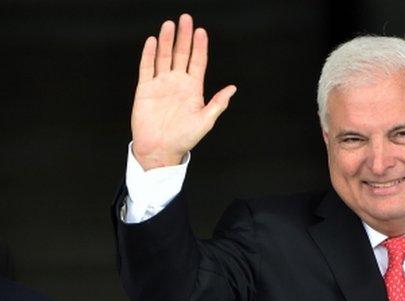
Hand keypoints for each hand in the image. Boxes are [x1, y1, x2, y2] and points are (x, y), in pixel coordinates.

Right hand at [130, 14, 236, 169]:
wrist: (160, 150)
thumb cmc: (184, 139)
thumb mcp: (205, 121)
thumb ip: (218, 103)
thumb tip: (232, 89)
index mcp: (193, 89)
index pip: (197, 62)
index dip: (200, 47)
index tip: (201, 32)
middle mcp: (177, 83)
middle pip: (181, 54)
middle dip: (184, 37)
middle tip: (185, 19)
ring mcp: (161, 84)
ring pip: (164, 57)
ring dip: (167, 41)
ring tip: (169, 25)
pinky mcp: (145, 89)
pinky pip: (147, 68)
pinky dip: (149, 54)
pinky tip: (152, 41)